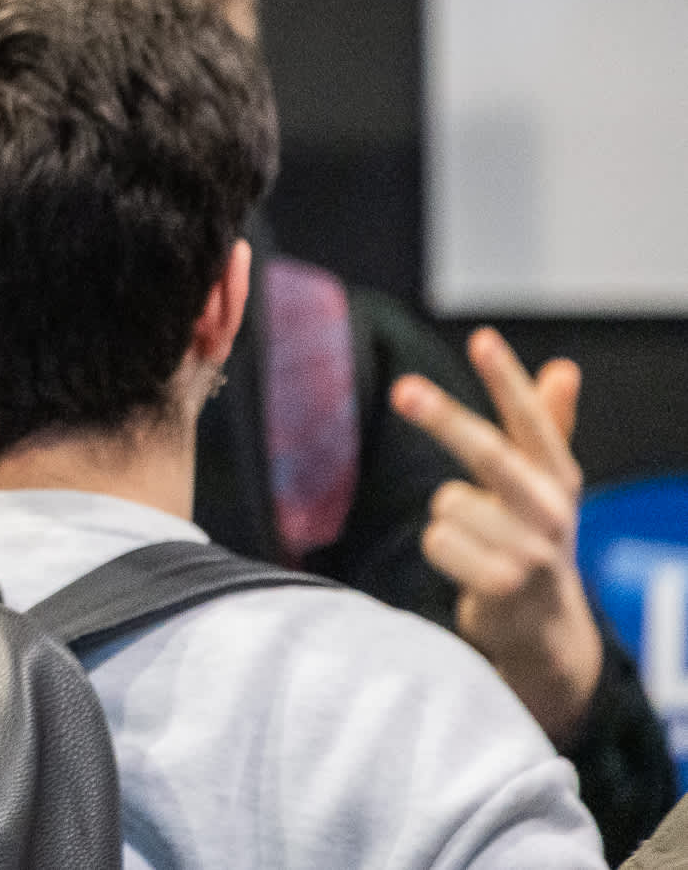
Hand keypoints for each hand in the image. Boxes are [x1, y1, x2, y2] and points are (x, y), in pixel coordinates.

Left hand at [391, 327, 600, 746]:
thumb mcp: (544, 484)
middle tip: (403, 388)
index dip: (507, 380)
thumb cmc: (533, 538)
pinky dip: (441, 547)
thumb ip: (548, 425)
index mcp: (558, 477)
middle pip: (489, 453)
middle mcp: (552, 510)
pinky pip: (438, 539)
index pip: (533, 421)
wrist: (545, 628)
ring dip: (447, 514)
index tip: (482, 338)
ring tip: (474, 538)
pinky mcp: (502, 585)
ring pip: (449, 501)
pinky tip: (467, 565)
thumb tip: (564, 367)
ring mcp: (531, 550)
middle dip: (444, 418)